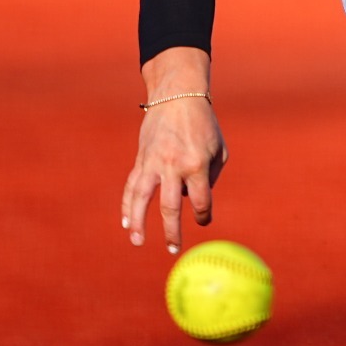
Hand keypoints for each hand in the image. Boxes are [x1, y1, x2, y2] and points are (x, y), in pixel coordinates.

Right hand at [122, 47, 226, 251]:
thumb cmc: (204, 125)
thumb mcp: (218, 148)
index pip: (201, 200)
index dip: (203, 215)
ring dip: (139, 222)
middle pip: (170, 206)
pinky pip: (132, 186)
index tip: (203, 220)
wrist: (177, 96)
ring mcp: (154, 163)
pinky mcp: (141, 159)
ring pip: (142, 198)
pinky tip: (127, 223)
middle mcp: (173, 166)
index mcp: (197, 164)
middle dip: (172, 231)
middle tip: (174, 249)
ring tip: (138, 242)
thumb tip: (194, 200)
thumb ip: (211, 177)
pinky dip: (127, 205)